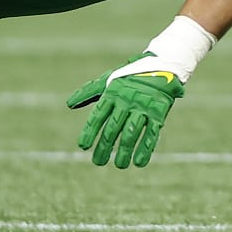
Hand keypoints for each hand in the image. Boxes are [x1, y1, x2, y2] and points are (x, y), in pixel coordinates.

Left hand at [66, 55, 185, 168]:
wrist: (161, 65)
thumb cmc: (129, 77)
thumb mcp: (108, 81)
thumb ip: (88, 93)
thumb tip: (69, 104)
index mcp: (112, 93)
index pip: (98, 115)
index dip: (90, 130)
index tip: (83, 146)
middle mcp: (127, 100)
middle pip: (114, 127)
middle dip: (105, 146)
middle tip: (98, 162)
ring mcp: (143, 107)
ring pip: (131, 132)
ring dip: (125, 150)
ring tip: (118, 165)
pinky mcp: (159, 112)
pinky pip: (152, 133)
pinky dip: (145, 148)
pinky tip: (138, 162)